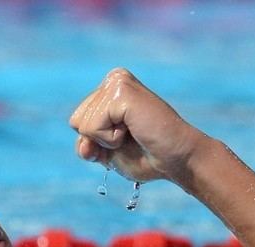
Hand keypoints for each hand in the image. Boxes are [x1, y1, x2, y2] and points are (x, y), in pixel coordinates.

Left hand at [70, 68, 206, 182]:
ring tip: (135, 133)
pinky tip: (134, 130)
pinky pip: (92, 127)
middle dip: (99, 141)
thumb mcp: (107, 153)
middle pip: (76, 121)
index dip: (95, 142)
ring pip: (82, 124)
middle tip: (132, 137)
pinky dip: (111, 140)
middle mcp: (113, 79)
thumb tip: (82, 145)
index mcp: (109, 90)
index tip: (126, 140)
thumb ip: (87, 146)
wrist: (177, 159)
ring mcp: (117, 82)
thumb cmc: (148, 156)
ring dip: (107, 140)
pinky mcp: (121, 91)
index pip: (77, 121)